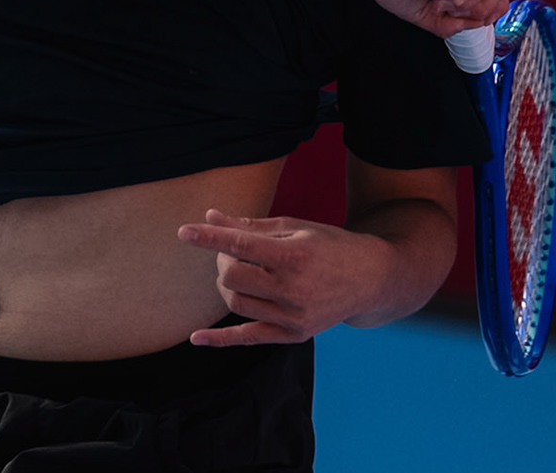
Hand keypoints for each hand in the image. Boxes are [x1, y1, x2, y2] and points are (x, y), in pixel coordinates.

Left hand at [175, 209, 392, 346]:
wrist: (370, 278)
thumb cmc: (330, 245)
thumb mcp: (296, 227)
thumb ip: (252, 226)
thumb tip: (211, 217)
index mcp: (295, 255)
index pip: (241, 245)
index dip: (209, 238)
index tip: (184, 232)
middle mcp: (294, 289)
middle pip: (233, 276)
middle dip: (222, 260)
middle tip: (230, 250)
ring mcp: (293, 316)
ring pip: (236, 303)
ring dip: (226, 284)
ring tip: (237, 270)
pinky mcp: (293, 335)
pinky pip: (248, 338)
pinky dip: (220, 339)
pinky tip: (196, 337)